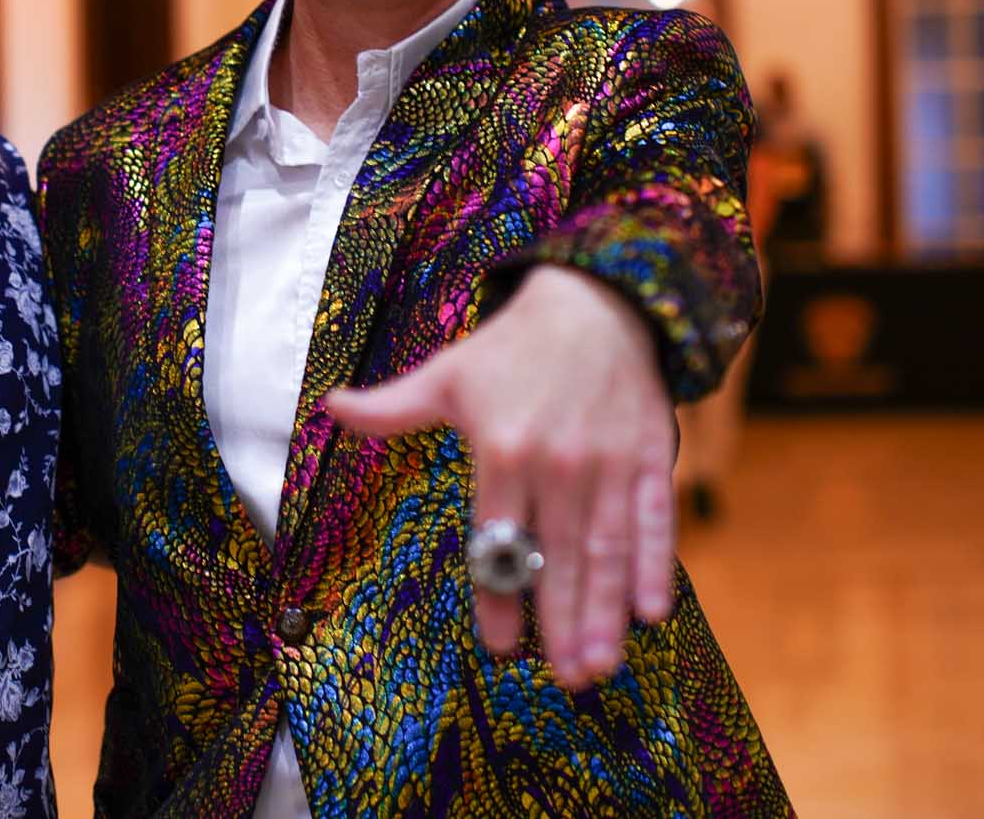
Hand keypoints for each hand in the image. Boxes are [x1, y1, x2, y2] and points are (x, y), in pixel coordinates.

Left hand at [324, 266, 673, 689]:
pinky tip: (652, 612)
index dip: (499, 595)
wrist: (596, 303)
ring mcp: (610, 464)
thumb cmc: (512, 347)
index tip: (500, 645)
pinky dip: (654, 565)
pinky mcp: (651, 458)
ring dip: (605, 612)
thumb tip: (328, 408)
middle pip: (558, 556)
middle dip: (562, 622)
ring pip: (606, 549)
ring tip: (599, 665)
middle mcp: (558, 463)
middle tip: (568, 681)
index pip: (497, 537)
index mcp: (503, 450)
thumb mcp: (446, 374)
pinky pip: (655, 520)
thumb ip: (390, 407)